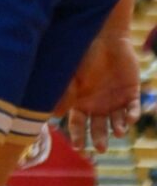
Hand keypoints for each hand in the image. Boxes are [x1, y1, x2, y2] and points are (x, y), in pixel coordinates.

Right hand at [55, 34, 140, 152]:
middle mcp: (98, 105)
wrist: (106, 36)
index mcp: (81, 101)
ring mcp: (116, 100)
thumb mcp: (72, 76)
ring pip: (118, 122)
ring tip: (118, 131)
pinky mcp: (131, 93)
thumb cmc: (84, 54)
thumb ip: (65, 95)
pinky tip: (129, 119)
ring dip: (118, 128)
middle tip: (100, 148)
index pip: (78, 124)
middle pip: (99, 128)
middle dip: (99, 139)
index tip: (78, 147)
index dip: (78, 136)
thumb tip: (52, 116)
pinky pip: (133, 109)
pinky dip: (132, 116)